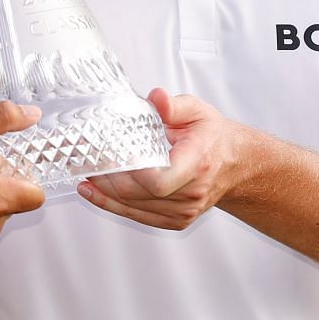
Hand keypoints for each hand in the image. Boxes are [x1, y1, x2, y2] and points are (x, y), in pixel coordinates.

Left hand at [77, 90, 240, 230]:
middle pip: (138, 194)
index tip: (109, 156)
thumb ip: (175, 105)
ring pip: (133, 207)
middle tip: (84, 157)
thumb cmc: (212, 137)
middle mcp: (192, 192)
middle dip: (106, 176)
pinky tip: (95, 191)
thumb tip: (157, 98)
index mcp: (197, 163)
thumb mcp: (198, 111)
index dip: (131, 174)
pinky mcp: (176, 220)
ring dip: (104, 190)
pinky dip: (113, 204)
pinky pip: (138, 216)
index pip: (160, 181)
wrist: (234, 164)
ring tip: (84, 170)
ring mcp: (184, 211)